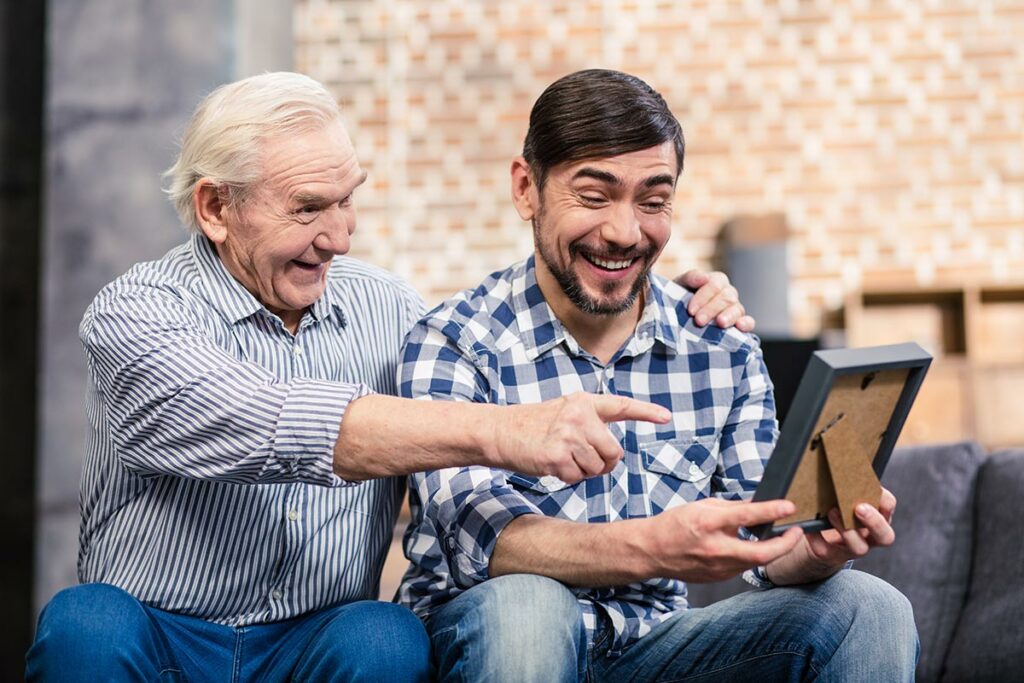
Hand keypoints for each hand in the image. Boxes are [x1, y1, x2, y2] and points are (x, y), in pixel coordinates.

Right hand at [491, 393, 670, 483]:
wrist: (500, 431)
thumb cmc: (533, 427)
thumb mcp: (563, 413)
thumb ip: (589, 425)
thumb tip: (612, 454)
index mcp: (583, 403)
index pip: (620, 406)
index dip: (646, 412)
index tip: (666, 417)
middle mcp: (578, 415)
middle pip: (614, 452)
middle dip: (603, 463)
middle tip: (582, 459)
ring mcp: (568, 434)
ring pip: (597, 468)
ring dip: (582, 471)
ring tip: (561, 458)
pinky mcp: (557, 455)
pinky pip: (578, 478)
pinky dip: (567, 478)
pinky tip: (551, 465)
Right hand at [640, 498, 803, 582]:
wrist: (652, 551)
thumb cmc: (674, 525)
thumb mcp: (702, 506)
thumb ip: (731, 508)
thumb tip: (757, 506)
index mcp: (708, 523)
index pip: (747, 517)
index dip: (771, 511)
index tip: (789, 507)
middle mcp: (715, 548)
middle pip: (761, 553)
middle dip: (785, 544)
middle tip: (796, 533)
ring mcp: (717, 567)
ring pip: (754, 562)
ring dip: (770, 550)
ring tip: (776, 537)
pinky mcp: (718, 578)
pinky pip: (742, 567)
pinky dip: (750, 556)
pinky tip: (749, 548)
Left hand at [675, 270, 754, 331]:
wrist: (679, 318)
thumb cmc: (680, 298)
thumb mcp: (681, 285)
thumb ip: (691, 278)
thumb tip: (704, 278)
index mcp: (717, 281)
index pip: (715, 285)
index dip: (703, 297)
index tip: (691, 310)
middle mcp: (729, 293)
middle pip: (726, 298)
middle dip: (712, 309)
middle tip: (698, 321)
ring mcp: (735, 308)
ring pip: (737, 309)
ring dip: (729, 316)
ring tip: (720, 323)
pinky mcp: (739, 323)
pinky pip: (749, 322)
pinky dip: (746, 323)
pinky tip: (740, 326)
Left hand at [767, 488, 897, 583]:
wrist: (819, 539)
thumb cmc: (836, 509)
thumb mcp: (843, 496)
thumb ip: (846, 486)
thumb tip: (836, 461)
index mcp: (877, 516)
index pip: (889, 507)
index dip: (885, 501)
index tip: (874, 491)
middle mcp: (871, 536)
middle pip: (885, 536)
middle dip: (874, 521)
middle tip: (859, 507)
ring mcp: (854, 548)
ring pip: (860, 548)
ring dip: (847, 531)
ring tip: (832, 513)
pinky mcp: (832, 555)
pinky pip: (828, 550)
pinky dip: (818, 537)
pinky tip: (810, 528)